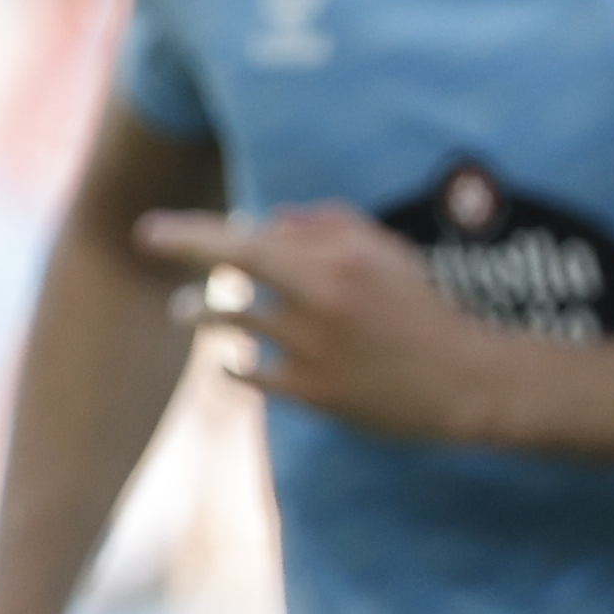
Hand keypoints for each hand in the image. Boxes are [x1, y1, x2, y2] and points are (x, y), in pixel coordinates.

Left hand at [136, 204, 511, 447]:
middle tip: (147, 243)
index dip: (192, 233)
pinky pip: (251, 374)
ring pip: (232, 322)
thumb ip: (329, 226)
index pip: (248, 240)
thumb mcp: (387, 253)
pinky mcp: (314, 393)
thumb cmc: (425, 309)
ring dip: (200, 313)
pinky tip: (229, 360)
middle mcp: (318, 303)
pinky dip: (234, 364)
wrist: (466, 381)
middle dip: (184, 254)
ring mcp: (312, 350)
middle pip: (231, 272)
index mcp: (336, 264)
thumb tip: (272, 219)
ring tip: (185, 311)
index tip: (150, 228)